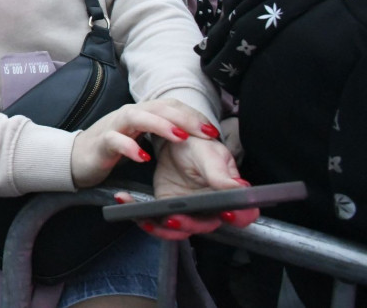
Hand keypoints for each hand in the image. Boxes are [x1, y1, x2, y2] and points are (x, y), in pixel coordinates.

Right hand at [70, 98, 218, 188]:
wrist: (75, 158)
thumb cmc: (111, 149)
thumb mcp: (139, 138)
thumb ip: (160, 133)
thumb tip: (191, 135)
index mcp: (142, 113)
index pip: (170, 106)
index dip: (193, 115)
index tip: (213, 131)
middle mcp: (129, 115)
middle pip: (159, 107)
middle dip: (185, 117)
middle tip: (206, 132)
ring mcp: (114, 127)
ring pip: (137, 117)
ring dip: (161, 125)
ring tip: (180, 137)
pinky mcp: (101, 143)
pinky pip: (115, 141)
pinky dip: (130, 147)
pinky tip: (143, 158)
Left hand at [117, 138, 258, 239]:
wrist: (174, 138)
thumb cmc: (199, 145)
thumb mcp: (210, 155)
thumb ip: (222, 175)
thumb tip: (242, 189)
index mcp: (229, 195)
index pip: (244, 215)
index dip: (239, 217)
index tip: (227, 213)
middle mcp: (210, 208)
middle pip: (204, 226)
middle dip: (188, 225)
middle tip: (173, 218)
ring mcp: (187, 211)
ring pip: (178, 229)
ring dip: (160, 228)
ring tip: (144, 218)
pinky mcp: (166, 207)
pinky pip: (155, 219)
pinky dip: (140, 215)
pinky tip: (125, 202)